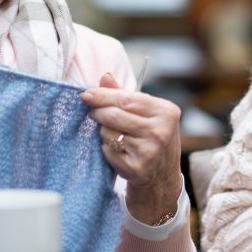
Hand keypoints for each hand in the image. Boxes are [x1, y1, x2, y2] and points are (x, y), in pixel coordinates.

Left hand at [80, 74, 182, 223]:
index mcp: (165, 111)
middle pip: (114, 115)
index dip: (103, 95)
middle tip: (92, 113)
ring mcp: (149, 151)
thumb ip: (125, 95)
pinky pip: (108, 151)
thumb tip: (104, 76)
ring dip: (103, 132)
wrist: (162, 176)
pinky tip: (117, 150)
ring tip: (114, 134)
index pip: (127, 98)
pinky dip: (106, 149)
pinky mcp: (137, 168)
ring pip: (109, 133)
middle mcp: (160, 130)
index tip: (85, 94)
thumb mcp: (146, 113)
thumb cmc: (151, 136)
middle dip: (97, 112)